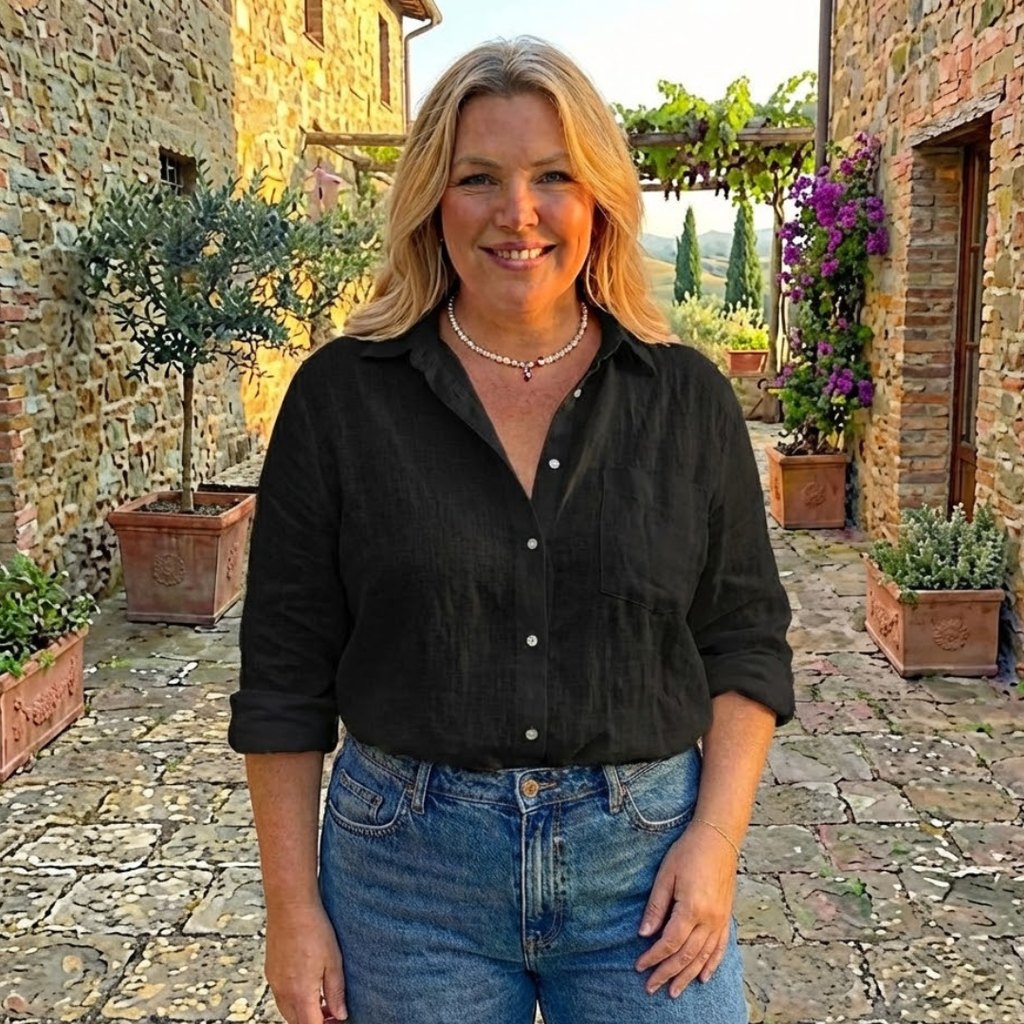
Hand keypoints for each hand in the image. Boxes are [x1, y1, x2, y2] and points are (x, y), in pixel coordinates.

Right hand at [264, 901, 346, 1023]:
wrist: (290, 905)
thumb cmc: (315, 929)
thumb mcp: (333, 961)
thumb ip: (336, 992)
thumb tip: (341, 1015)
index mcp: (301, 993)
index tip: (338, 1021)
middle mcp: (283, 992)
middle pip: (298, 1022)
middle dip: (316, 1022)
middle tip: (334, 1014)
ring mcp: (274, 982)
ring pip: (288, 1011)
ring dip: (305, 1012)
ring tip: (324, 1001)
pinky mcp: (271, 971)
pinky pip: (281, 996)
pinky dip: (295, 1000)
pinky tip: (309, 985)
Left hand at [634, 821, 737, 998]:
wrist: (718, 838)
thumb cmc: (688, 852)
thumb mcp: (665, 875)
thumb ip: (656, 906)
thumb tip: (644, 934)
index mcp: (692, 908)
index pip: (670, 943)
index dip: (654, 958)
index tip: (639, 967)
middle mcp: (709, 919)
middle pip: (687, 955)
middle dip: (667, 973)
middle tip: (651, 987)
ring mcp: (721, 920)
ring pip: (703, 956)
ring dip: (688, 975)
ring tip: (674, 991)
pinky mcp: (726, 916)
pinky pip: (720, 947)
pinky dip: (711, 964)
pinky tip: (703, 977)